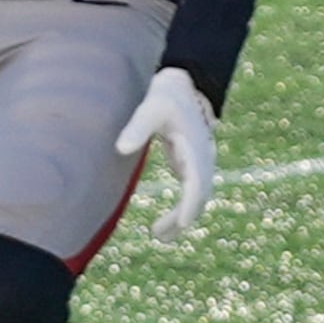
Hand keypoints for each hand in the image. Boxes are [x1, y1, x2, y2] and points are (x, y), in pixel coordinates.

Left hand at [110, 66, 220, 243]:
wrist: (182, 85)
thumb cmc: (165, 96)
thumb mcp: (150, 108)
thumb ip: (137, 127)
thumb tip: (121, 149)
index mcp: (195, 147)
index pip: (197, 181)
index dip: (190, 203)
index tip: (183, 223)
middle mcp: (203, 158)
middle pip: (199, 196)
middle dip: (183, 218)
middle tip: (160, 237)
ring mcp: (199, 163)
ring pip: (196, 199)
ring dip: (181, 219)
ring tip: (158, 237)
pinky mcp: (191, 165)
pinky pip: (190, 194)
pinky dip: (180, 211)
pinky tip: (162, 226)